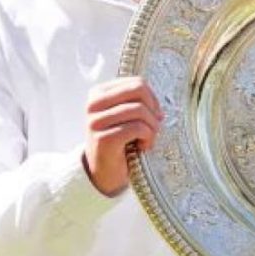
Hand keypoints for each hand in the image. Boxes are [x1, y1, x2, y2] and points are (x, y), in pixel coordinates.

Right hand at [83, 76, 162, 196]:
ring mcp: (96, 122)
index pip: (137, 82)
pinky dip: (148, 138)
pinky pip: (138, 128)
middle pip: (139, 91)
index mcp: (98, 93)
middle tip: (154, 125)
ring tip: (148, 139)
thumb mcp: (126, 116)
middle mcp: (93, 105)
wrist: (103, 172)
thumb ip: (138, 102)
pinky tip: (143, 147)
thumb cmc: (119, 141)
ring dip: (152, 127)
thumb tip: (161, 107)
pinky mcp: (103, 139)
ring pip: (140, 110)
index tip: (153, 115)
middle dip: (153, 109)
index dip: (153, 99)